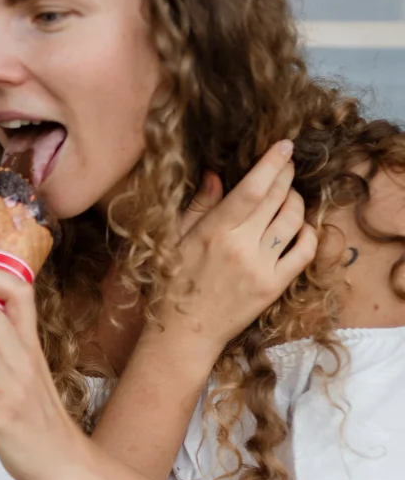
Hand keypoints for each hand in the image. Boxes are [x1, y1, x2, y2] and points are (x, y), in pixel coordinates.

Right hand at [157, 140, 317, 362]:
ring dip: (296, 201)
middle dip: (286, 176)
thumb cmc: (171, 286)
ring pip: (293, 219)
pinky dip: (308, 233)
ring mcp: (261, 267)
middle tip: (286, 165)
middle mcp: (241, 246)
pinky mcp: (274, 286)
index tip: (284, 146)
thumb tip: (217, 175)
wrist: (183, 334)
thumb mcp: (175, 241)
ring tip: (288, 196)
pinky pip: (304, 251)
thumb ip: (199, 206)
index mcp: (213, 231)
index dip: (272, 163)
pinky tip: (299, 226)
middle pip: (277, 198)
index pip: (253, 188)